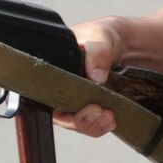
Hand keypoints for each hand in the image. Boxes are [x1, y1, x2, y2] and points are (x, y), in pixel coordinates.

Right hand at [51, 18, 125, 136]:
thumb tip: (97, 77)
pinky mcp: (84, 107)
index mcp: (51, 70)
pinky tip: (111, 121)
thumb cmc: (99, 36)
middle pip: (60, 116)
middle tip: (101, 112)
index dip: (63, 110)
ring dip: (92, 125)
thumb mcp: (99, 38)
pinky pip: (87, 124)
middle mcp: (57, 88)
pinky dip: (99, 126)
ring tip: (109, 117)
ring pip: (74, 123)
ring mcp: (71, 99)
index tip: (89, 108)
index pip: (46, 98)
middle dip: (82, 120)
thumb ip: (98, 53)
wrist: (116, 43)